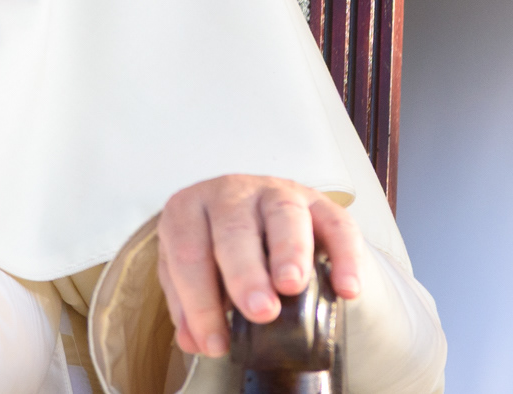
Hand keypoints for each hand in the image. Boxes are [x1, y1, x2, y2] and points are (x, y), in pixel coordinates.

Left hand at [158, 174, 363, 359]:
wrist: (257, 219)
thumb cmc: (217, 249)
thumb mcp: (194, 271)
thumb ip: (188, 305)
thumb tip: (195, 341)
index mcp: (188, 209)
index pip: (188, 253)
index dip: (200, 301)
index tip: (217, 343)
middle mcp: (230, 193)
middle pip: (234, 229)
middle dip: (245, 273)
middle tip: (260, 311)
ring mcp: (276, 194)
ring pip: (284, 214)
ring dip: (289, 252)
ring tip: (292, 287)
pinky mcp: (320, 204)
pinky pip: (337, 224)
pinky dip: (345, 256)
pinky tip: (347, 289)